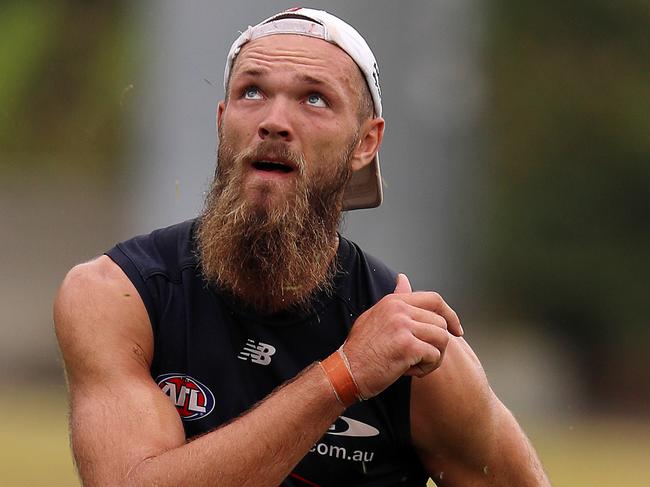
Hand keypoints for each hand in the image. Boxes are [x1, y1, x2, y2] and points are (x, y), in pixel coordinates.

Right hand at [343, 273, 462, 398]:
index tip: (456, 330)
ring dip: (433, 357)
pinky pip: (435, 356)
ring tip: (414, 365)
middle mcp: (399, 309)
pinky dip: (427, 368)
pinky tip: (409, 371)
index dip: (450, 315)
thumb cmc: (360, 350)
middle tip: (420, 358)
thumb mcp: (375, 316)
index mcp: (394, 302)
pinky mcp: (407, 346)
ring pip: (442, 339)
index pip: (434, 299)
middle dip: (437, 344)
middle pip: (441, 322)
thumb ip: (395, 300)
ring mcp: (403, 326)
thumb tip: (403, 279)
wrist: (345, 372)